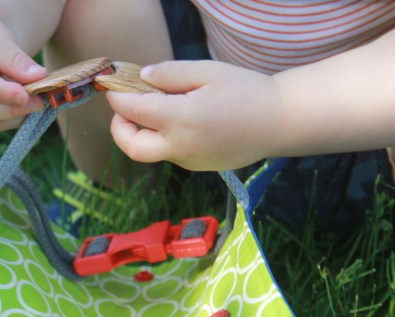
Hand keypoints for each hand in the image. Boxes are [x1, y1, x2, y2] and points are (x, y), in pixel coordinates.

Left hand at [106, 61, 283, 169]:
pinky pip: (169, 153)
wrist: (280, 122)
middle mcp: (180, 146)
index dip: (118, 99)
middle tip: (124, 109)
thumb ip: (171, 75)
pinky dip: (163, 137)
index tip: (114, 88)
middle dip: (119, 128)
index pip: (134, 112)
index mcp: (181, 120)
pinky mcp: (196, 166)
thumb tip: (142, 79)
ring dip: (143, 131)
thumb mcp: (208, 72)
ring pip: (150, 151)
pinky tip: (179, 119)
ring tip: (158, 107)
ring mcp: (188, 161)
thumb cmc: (247, 92)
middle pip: (132, 148)